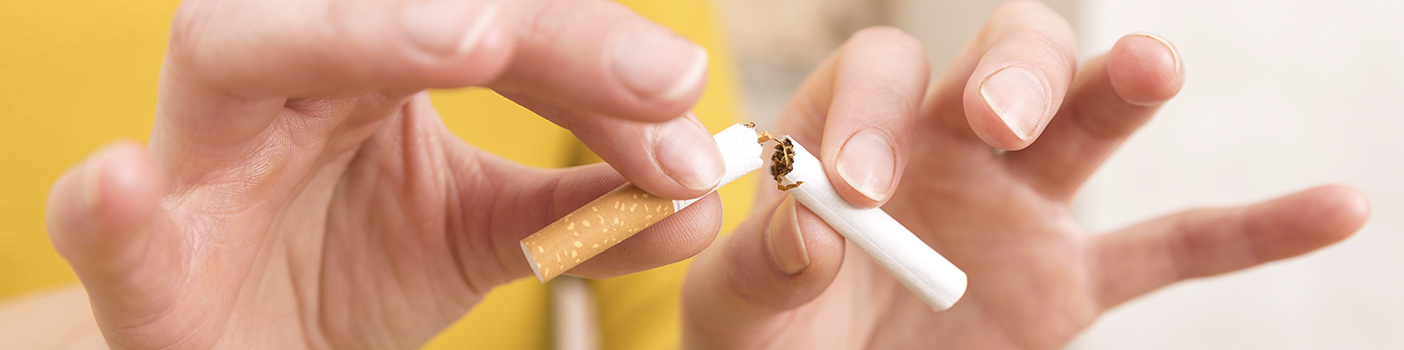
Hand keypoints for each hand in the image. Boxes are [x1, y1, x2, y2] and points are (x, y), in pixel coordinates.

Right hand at [45, 0, 727, 347]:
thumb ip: (584, 210)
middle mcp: (282, 74)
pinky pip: (117, 225)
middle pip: (390, 6)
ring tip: (469, 42)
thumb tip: (700, 196)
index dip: (591, 55)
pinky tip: (120, 183)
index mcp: (367, 54)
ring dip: (352, 34)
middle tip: (651, 79)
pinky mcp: (147, 261)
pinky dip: (113, 207)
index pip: (489, 18)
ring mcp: (203, 155)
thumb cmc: (354, 269)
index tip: (686, 98)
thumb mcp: (485, 231)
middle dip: (529, 27)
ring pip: (241, 50)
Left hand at [681, 2, 1370, 348]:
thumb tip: (813, 221)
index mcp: (854, 140)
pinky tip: (1334, 206)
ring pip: (1088, 125)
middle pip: (999, 64)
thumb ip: (761, 265)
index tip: (856, 190)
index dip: (869, 112)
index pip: (875, 77)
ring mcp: (1018, 208)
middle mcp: (944, 151)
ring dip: (1120, 88)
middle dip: (1012, 74)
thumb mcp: (739, 312)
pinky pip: (1172, 248)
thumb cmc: (764, 346)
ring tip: (1153, 69)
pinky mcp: (1071, 279)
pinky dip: (1250, 230)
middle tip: (999, 123)